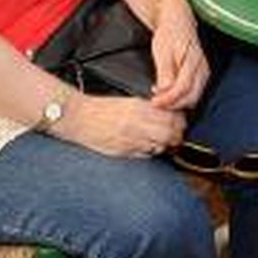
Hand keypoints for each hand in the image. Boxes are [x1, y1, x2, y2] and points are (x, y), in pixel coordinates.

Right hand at [58, 92, 186, 157]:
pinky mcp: (124, 151)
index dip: (179, 122)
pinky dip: (151, 152)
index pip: (171, 117)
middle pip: (170, 133)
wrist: (78, 118)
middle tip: (175, 136)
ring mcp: (130, 139)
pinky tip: (147, 147)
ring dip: (165, 146)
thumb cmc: (101, 109)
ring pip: (160, 146)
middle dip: (176, 136)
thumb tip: (168, 116)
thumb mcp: (129, 102)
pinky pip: (146, 155)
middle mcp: (137, 123)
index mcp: (139, 108)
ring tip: (162, 142)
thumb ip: (149, 109)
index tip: (179, 122)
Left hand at [149, 0, 208, 110]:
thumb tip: (164, 90)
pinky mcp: (200, 75)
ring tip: (160, 99)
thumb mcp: (162, 50)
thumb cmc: (169, 33)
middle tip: (155, 104)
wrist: (178, 20)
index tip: (154, 103)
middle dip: (173, 105)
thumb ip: (165, 71)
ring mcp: (203, 72)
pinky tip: (167, 93)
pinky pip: (193, 92)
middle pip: (191, 97)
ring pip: (194, 97)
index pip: (183, 88)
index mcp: (193, 61)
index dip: (169, 99)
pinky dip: (180, 97)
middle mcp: (202, 69)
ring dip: (177, 103)